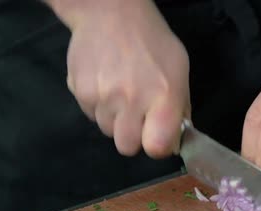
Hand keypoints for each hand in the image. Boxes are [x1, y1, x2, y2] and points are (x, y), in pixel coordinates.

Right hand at [49, 0, 189, 157]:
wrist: (109, 13)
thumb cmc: (151, 41)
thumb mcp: (178, 69)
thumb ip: (180, 106)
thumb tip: (176, 138)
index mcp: (163, 96)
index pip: (156, 147)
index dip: (157, 146)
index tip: (157, 136)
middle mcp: (131, 100)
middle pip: (126, 147)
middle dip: (133, 136)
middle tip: (137, 114)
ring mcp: (102, 97)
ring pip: (106, 130)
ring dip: (114, 118)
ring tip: (119, 90)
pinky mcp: (80, 92)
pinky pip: (90, 114)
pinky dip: (97, 105)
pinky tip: (105, 82)